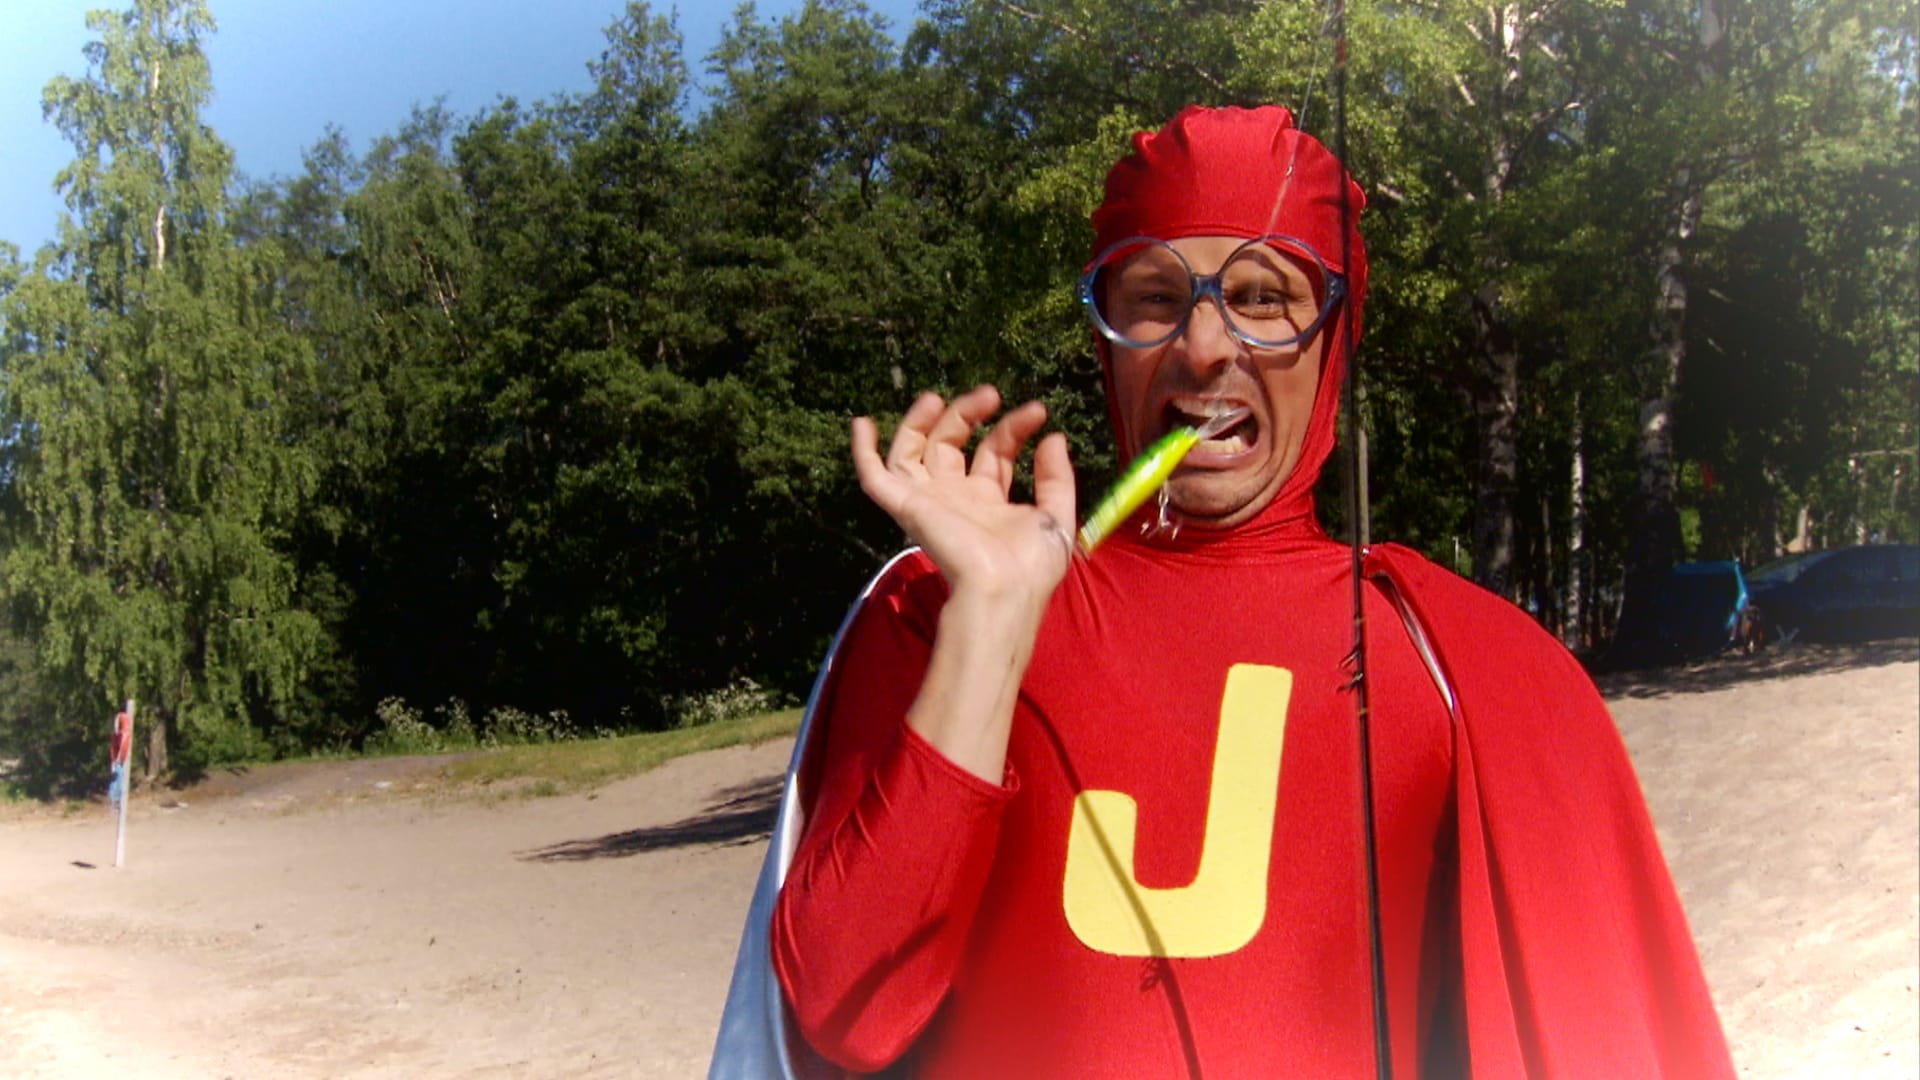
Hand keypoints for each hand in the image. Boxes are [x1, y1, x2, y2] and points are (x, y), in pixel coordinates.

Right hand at [852, 386, 1076, 615]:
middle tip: (991, 393)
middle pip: (951, 443)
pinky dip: (863, 452)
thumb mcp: (1056, 517)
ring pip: (912, 452)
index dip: (1013, 428)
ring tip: (937, 397)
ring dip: (920, 421)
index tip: (1037, 412)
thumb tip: (1053, 438)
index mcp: (988, 502)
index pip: (994, 451)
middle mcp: (955, 498)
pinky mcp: (907, 507)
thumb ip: (1056, 478)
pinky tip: (862, 423)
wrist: (1003, 590)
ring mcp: (929, 501)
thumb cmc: (1030, 567)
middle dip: (968, 414)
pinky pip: (875, 479)